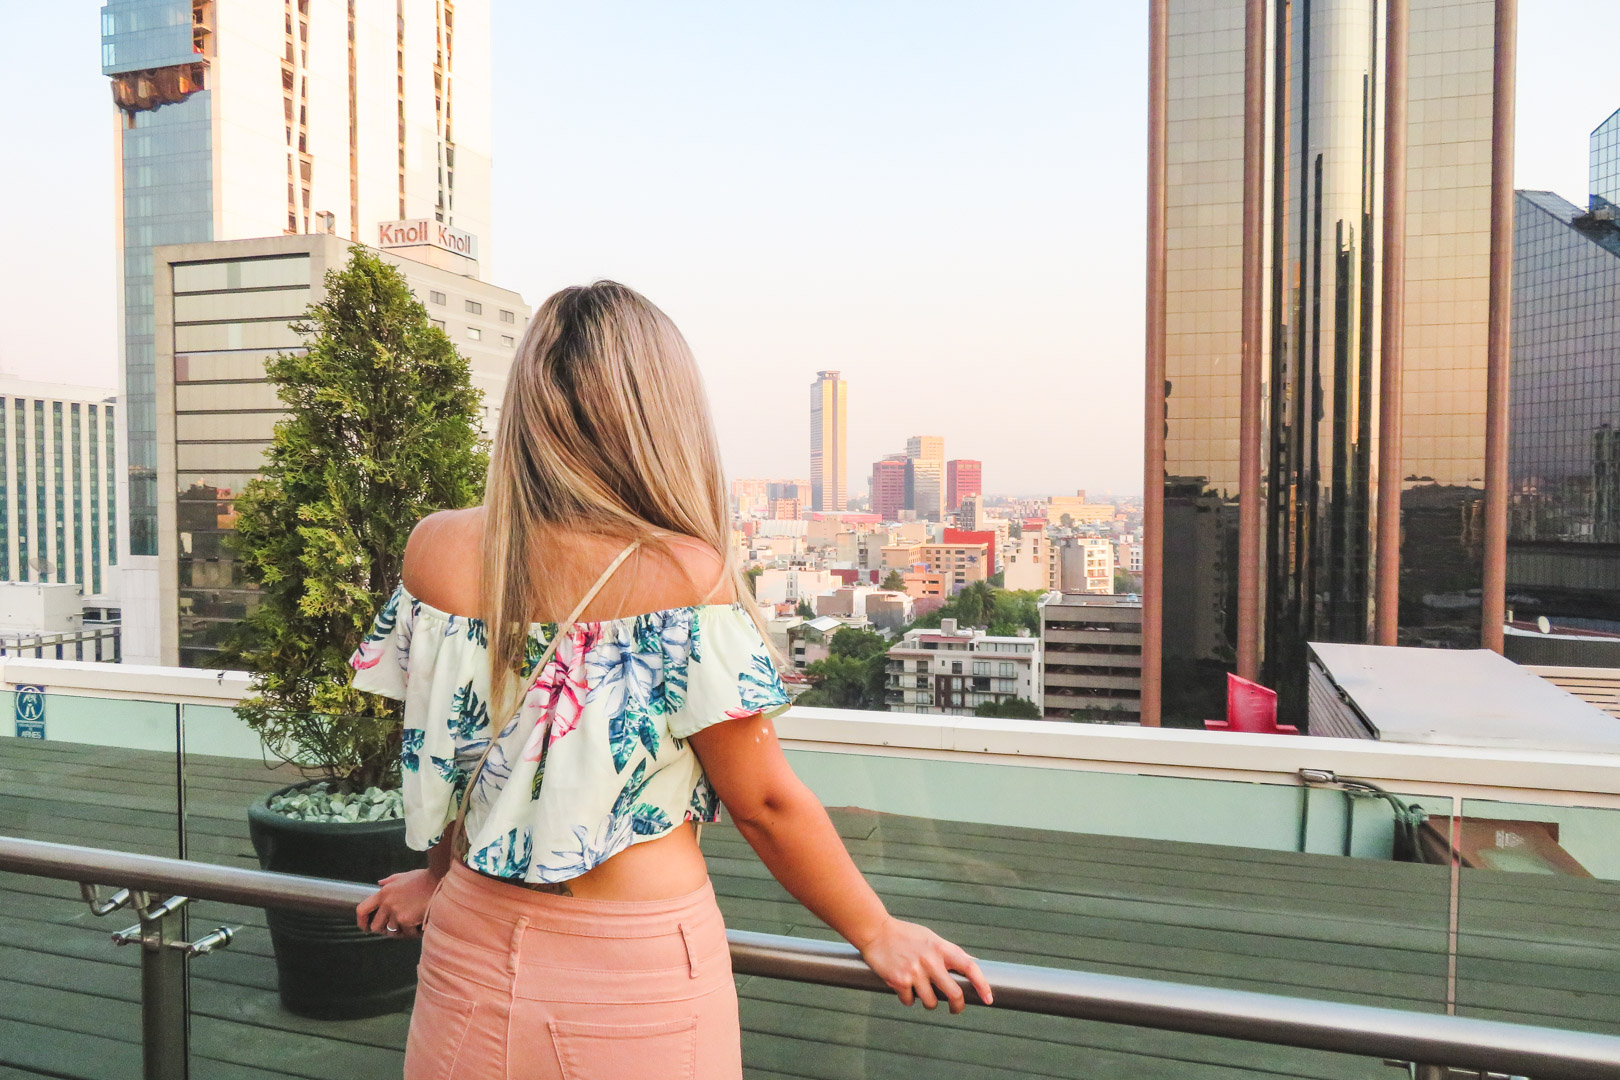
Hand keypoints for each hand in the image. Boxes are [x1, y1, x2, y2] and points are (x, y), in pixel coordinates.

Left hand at [355, 868, 439, 938]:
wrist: (438, 880)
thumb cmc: (424, 878)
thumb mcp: (403, 876)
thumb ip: (389, 881)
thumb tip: (379, 883)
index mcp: (384, 893)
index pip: (362, 909)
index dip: (361, 921)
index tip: (364, 927)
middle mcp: (387, 904)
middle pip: (375, 926)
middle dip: (384, 929)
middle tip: (395, 927)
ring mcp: (396, 913)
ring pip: (392, 932)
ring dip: (401, 930)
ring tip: (411, 924)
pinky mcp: (406, 920)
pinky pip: (406, 933)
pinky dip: (413, 932)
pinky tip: (420, 924)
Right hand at [854, 916, 992, 1013]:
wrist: (875, 930)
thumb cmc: (905, 934)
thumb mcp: (930, 937)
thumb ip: (950, 951)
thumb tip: (972, 961)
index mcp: (941, 948)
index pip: (969, 967)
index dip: (982, 984)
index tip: (989, 999)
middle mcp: (930, 960)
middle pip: (954, 994)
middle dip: (957, 1006)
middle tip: (955, 1009)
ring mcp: (915, 972)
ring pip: (931, 1002)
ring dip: (928, 1002)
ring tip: (921, 992)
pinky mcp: (899, 981)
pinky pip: (909, 1001)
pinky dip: (907, 998)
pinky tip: (902, 986)